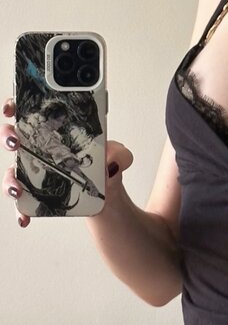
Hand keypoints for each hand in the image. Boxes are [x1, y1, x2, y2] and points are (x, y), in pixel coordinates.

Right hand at [2, 96, 133, 222]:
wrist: (107, 198)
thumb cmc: (104, 167)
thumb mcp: (118, 157)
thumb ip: (120, 154)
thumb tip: (112, 162)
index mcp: (57, 131)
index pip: (30, 112)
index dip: (16, 106)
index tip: (12, 109)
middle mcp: (40, 150)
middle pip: (13, 137)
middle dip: (8, 136)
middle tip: (16, 141)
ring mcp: (35, 173)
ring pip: (12, 172)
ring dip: (9, 178)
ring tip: (18, 187)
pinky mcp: (37, 195)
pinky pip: (22, 203)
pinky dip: (21, 210)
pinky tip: (25, 217)